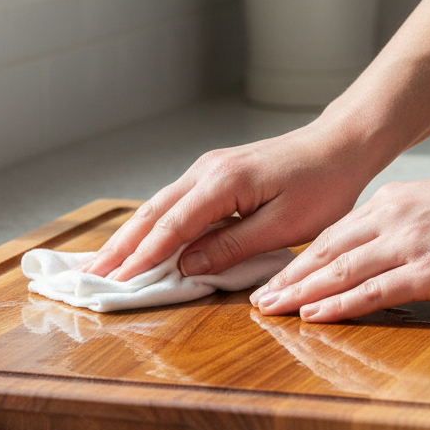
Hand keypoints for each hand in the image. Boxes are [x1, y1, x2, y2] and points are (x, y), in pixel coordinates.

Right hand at [81, 122, 378, 281]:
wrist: (338, 146)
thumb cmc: (321, 185)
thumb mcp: (283, 225)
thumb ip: (233, 246)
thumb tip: (189, 266)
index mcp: (223, 183)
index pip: (172, 226)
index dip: (143, 258)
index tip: (117, 283)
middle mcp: (207, 171)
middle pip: (153, 213)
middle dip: (120, 247)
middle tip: (91, 275)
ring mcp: (208, 169)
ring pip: (159, 206)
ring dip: (130, 235)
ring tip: (103, 262)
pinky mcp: (214, 175)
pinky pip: (174, 202)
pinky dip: (151, 223)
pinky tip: (139, 239)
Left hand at [250, 171, 429, 321]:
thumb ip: (400, 223)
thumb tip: (376, 249)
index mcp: (390, 202)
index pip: (332, 235)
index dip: (299, 259)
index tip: (277, 276)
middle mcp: (390, 219)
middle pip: (324, 252)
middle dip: (288, 278)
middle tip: (257, 298)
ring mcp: (407, 245)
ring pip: (338, 271)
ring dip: (300, 294)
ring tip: (271, 310)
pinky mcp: (428, 271)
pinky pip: (372, 291)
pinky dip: (338, 304)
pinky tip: (314, 316)